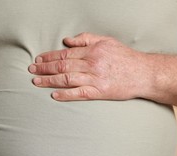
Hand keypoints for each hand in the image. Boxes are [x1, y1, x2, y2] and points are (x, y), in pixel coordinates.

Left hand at [28, 32, 153, 100]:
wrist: (144, 73)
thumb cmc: (125, 57)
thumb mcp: (107, 41)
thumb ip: (86, 39)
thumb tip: (67, 40)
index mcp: (93, 50)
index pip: (65, 53)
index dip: (49, 56)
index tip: (38, 60)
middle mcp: (92, 63)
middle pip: (63, 65)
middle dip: (44, 68)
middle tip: (31, 71)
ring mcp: (95, 78)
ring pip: (67, 78)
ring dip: (49, 80)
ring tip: (36, 82)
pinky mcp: (100, 92)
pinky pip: (79, 93)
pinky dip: (65, 95)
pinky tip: (54, 95)